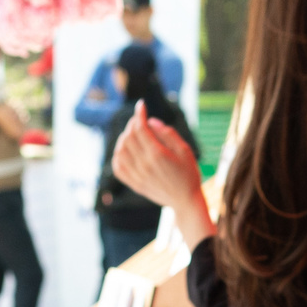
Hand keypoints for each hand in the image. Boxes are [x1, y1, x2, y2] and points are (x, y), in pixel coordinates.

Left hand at [111, 105, 211, 243]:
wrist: (185, 201)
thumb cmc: (189, 174)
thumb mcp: (185, 150)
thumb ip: (167, 134)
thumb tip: (150, 121)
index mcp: (158, 155)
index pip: (140, 128)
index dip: (139, 114)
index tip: (141, 105)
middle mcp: (144, 165)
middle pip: (128, 137)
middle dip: (132, 124)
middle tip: (140, 120)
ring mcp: (137, 176)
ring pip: (120, 151)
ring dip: (124, 138)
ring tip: (133, 134)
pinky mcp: (134, 184)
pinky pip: (117, 167)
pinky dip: (118, 155)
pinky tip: (125, 150)